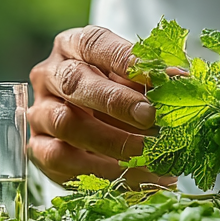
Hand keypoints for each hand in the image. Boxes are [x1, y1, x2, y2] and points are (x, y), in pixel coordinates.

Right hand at [28, 25, 173, 187]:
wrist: (96, 126)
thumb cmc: (119, 91)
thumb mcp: (134, 78)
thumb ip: (151, 77)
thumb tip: (181, 81)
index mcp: (73, 45)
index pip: (95, 44)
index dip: (127, 59)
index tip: (162, 76)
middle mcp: (50, 75)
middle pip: (75, 82)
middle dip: (116, 101)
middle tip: (151, 117)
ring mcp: (40, 112)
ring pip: (66, 124)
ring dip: (111, 142)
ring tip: (149, 154)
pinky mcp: (38, 148)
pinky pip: (62, 160)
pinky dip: (101, 170)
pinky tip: (134, 175)